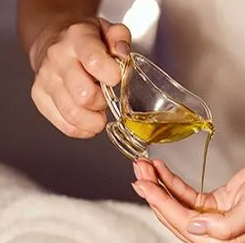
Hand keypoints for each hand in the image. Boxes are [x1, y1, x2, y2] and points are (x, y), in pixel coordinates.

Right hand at [29, 16, 130, 137]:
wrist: (55, 41)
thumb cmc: (87, 40)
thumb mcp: (107, 30)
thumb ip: (120, 38)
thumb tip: (123, 53)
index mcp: (78, 38)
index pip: (94, 62)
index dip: (112, 76)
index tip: (116, 78)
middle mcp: (58, 58)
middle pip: (84, 95)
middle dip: (103, 102)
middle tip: (106, 97)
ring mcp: (46, 79)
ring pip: (73, 114)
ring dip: (94, 120)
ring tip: (98, 111)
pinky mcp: (39, 97)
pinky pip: (65, 125)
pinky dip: (82, 129)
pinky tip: (88, 119)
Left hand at [131, 158, 244, 242]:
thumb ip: (227, 225)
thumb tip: (194, 228)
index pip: (185, 227)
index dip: (163, 205)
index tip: (146, 185)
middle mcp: (216, 240)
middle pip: (175, 219)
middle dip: (154, 195)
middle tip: (138, 172)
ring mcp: (211, 225)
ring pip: (175, 208)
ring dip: (158, 187)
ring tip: (143, 166)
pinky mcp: (210, 209)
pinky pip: (184, 198)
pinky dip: (170, 183)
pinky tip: (159, 169)